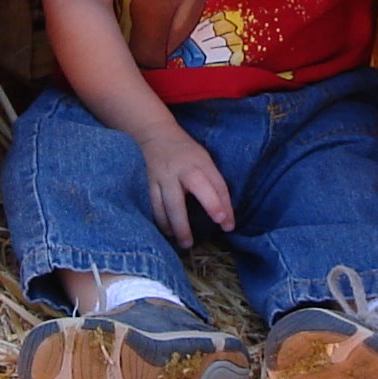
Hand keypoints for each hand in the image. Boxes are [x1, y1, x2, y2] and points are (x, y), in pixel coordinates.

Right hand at [137, 127, 233, 248]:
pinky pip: (154, 205)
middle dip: (194, 214)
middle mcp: (180, 169)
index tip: (226, 224)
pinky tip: (168, 232)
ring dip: (175, 225)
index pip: (215, 183)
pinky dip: (161, 220)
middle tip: (199, 238)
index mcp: (199, 162)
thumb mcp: (206, 161)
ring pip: (167, 203)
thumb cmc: (187, 153)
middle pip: (190, 189)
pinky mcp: (150, 184)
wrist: (156, 135)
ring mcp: (163, 176)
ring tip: (184, 243)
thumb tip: (226, 217)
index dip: (220, 204)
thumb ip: (215, 186)